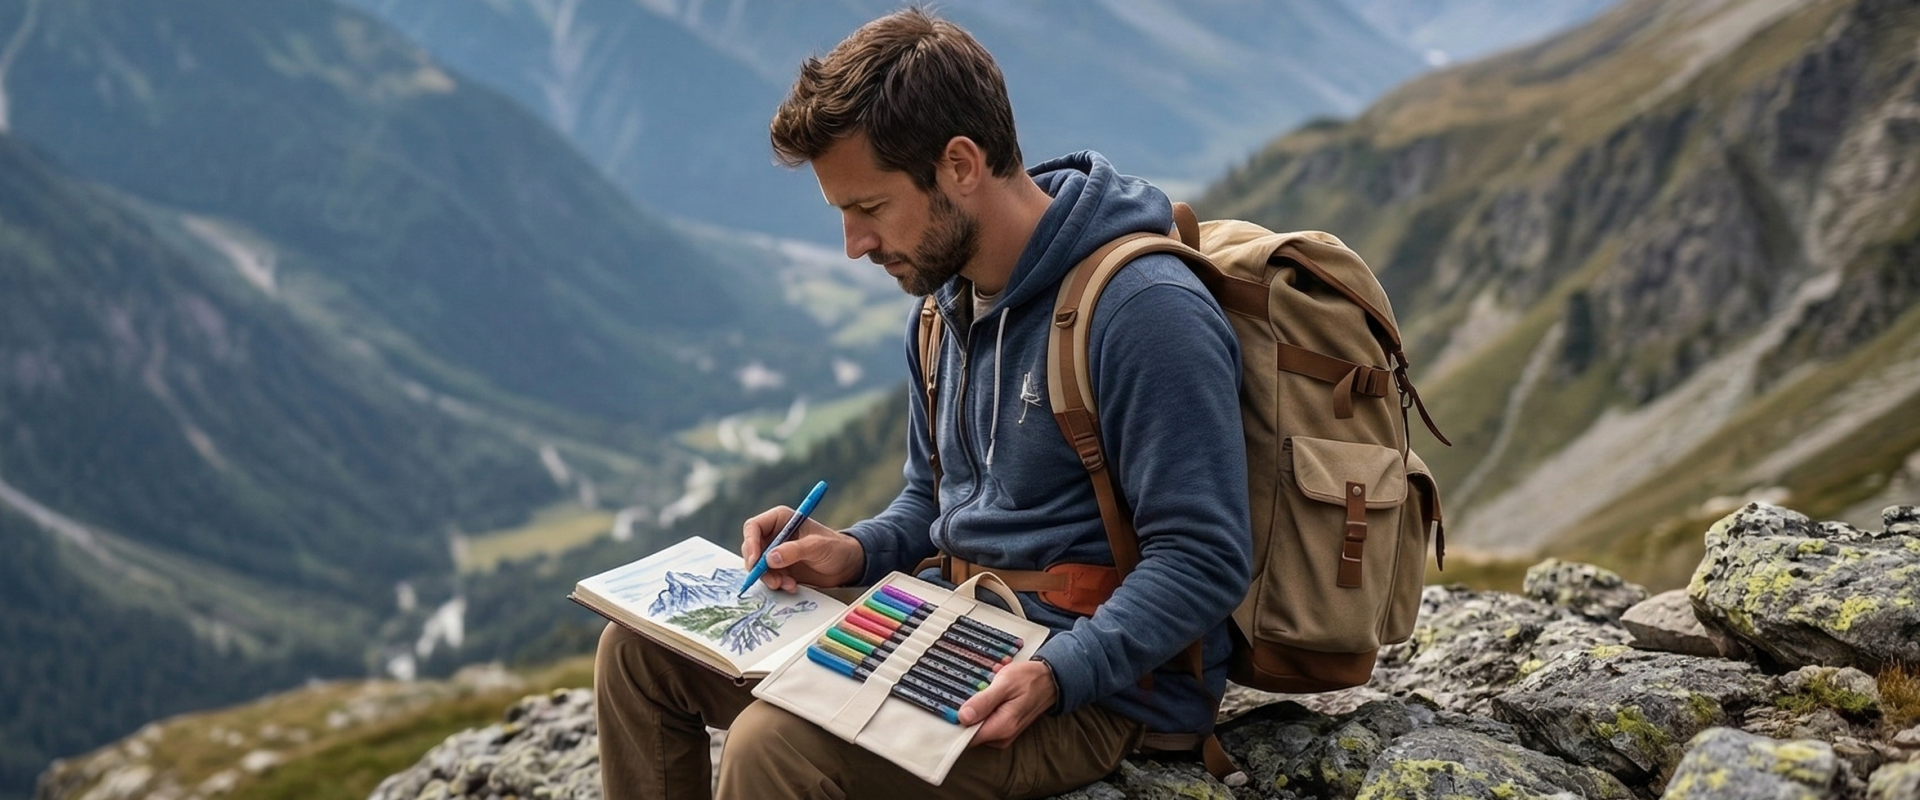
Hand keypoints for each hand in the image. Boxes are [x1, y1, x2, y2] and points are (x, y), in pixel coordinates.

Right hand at [741, 506, 863, 590]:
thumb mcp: (816, 547)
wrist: (847, 566)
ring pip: (758, 566)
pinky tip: (792, 586)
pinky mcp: (780, 569)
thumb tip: (770, 558)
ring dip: (769, 578)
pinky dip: (777, 583)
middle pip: (752, 548)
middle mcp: (774, 535)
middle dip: (757, 566)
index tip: (756, 560)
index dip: (750, 543)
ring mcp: (776, 553)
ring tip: (787, 584)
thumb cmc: (835, 548)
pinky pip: (769, 577)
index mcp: (780, 520)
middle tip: (769, 578)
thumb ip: (794, 551)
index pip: (753, 527)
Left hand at [959, 659, 1056, 747]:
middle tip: (975, 688)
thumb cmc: (1029, 679)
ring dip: (978, 704)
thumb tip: (962, 717)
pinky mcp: (1004, 728)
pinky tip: (993, 689)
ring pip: (977, 724)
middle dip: (968, 709)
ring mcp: (1004, 734)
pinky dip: (986, 705)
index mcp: (1001, 728)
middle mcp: (1002, 736)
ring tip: (988, 685)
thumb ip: (984, 701)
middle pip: (970, 730)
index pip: (967, 737)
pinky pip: (986, 720)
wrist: (1051, 679)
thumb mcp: (1005, 684)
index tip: (952, 705)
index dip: (956, 723)